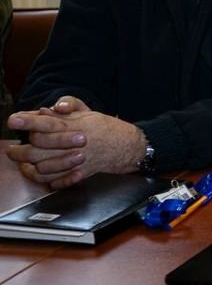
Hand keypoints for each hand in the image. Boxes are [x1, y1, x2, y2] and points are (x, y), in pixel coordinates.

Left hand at [6, 99, 144, 188]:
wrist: (125, 146)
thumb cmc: (103, 128)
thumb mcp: (87, 111)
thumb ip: (68, 106)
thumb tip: (48, 109)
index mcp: (75, 126)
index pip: (47, 123)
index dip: (28, 121)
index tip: (13, 120)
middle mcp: (73, 144)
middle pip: (38, 149)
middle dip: (19, 150)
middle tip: (10, 149)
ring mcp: (75, 161)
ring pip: (43, 168)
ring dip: (28, 166)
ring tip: (20, 162)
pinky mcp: (78, 173)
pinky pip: (55, 181)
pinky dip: (43, 179)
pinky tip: (35, 173)